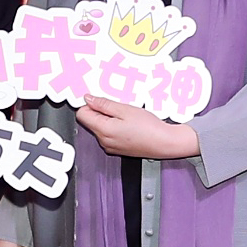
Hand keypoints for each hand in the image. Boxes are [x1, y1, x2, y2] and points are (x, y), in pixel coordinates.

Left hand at [74, 96, 197, 160]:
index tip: (98, 98)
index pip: (82, 114)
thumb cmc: (149, 128)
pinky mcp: (117, 148)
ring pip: (100, 127)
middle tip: (117, 105)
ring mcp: (110, 146)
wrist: (165, 143)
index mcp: (103, 130)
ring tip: (125, 115)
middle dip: (100, 111)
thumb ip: (104, 104)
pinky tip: (128, 123)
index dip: (89, 104)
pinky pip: (109, 134)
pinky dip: (114, 127)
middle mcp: (103, 141)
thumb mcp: (125, 110)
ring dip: (108, 119)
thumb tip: (88, 99)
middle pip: (91, 121)